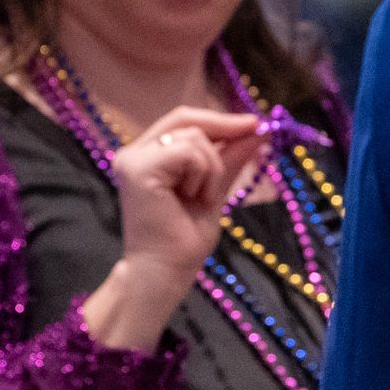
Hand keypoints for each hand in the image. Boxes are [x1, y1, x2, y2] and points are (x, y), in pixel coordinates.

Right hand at [85, 105, 265, 352]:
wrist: (167, 271)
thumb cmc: (185, 239)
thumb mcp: (214, 189)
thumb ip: (229, 158)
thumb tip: (256, 130)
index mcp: (148, 156)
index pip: (182, 122)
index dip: (217, 118)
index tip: (253, 122)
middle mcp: (134, 152)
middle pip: (184, 118)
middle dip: (224, 126)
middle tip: (255, 130)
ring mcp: (133, 159)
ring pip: (193, 137)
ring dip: (212, 169)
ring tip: (201, 199)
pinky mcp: (138, 168)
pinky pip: (189, 153)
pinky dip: (203, 175)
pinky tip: (193, 198)